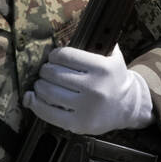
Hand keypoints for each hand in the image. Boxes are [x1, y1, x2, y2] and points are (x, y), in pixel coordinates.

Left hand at [22, 45, 152, 134]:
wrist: (127, 107)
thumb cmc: (114, 78)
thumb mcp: (112, 55)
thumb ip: (95, 41)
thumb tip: (64, 37)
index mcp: (102, 68)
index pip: (65, 56)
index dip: (54, 55)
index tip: (53, 58)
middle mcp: (95, 88)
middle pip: (53, 74)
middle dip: (45, 70)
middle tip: (46, 71)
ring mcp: (86, 108)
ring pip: (48, 92)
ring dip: (39, 85)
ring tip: (41, 83)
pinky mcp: (78, 124)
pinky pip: (48, 113)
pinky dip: (36, 104)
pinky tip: (33, 98)